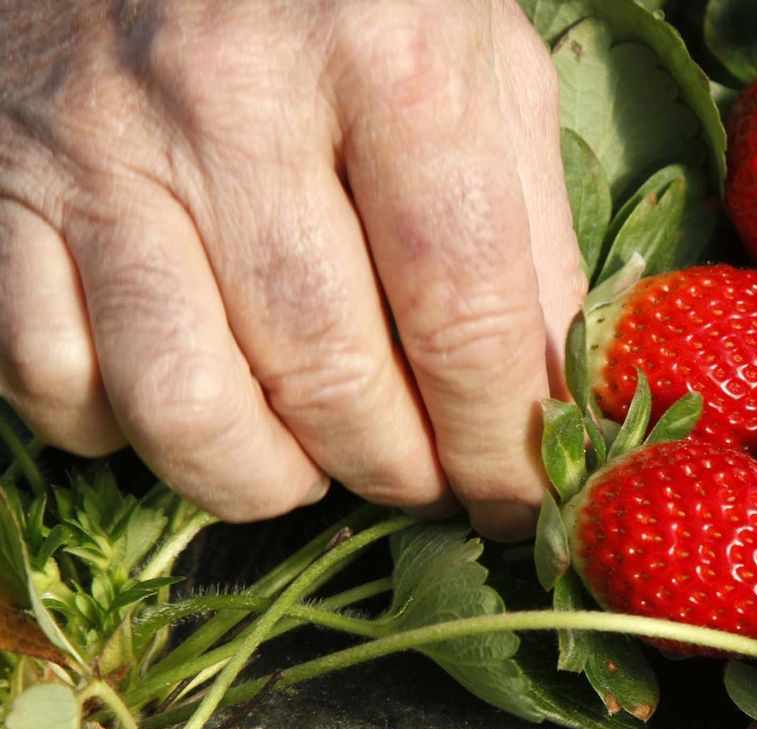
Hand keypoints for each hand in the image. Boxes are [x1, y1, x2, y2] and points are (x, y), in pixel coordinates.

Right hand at [0, 0, 584, 537]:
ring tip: (315, 465)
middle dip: (396, 470)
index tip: (520, 493)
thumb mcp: (481, 59)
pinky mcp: (0, 184)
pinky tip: (188, 400)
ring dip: (266, 481)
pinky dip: (119, 432)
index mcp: (389, 61)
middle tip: (425, 478)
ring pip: (181, 403)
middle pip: (328, 374)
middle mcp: (235, 103)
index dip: (500, 434)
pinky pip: (47, 376)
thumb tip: (553, 395)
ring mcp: (101, 147)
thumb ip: (530, 223)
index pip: (460, 307)